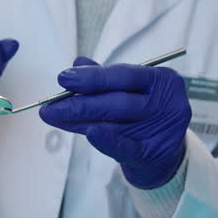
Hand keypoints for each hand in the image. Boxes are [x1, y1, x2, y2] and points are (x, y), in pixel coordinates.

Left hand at [39, 57, 190, 188]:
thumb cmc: (142, 114)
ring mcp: (163, 130)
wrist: (161, 152)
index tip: (63, 79)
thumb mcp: (129, 91)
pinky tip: (90, 134)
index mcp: (162, 79)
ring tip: (55, 116)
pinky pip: (127, 148)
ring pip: (116, 123)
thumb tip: (77, 63)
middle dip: (80, 102)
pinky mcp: (155, 154)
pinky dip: (107, 141)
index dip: (92, 77)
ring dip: (81, 120)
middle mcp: (166, 103)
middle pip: (118, 101)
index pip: (123, 75)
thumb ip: (105, 78)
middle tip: (52, 104)